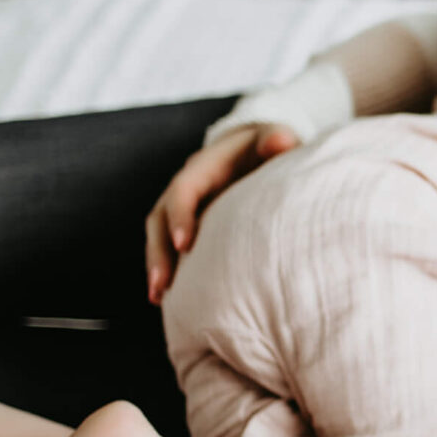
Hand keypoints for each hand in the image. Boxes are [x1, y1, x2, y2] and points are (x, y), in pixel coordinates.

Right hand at [144, 123, 301, 302]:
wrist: (259, 148)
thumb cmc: (271, 146)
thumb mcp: (276, 137)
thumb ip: (277, 139)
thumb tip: (279, 142)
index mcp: (203, 167)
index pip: (183, 190)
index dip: (181, 215)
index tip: (185, 244)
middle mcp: (186, 188)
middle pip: (160, 219)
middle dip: (159, 251)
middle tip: (162, 283)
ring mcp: (184, 208)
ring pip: (159, 237)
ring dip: (157, 266)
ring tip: (157, 297)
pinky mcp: (189, 224)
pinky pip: (169, 247)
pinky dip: (167, 270)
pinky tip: (166, 299)